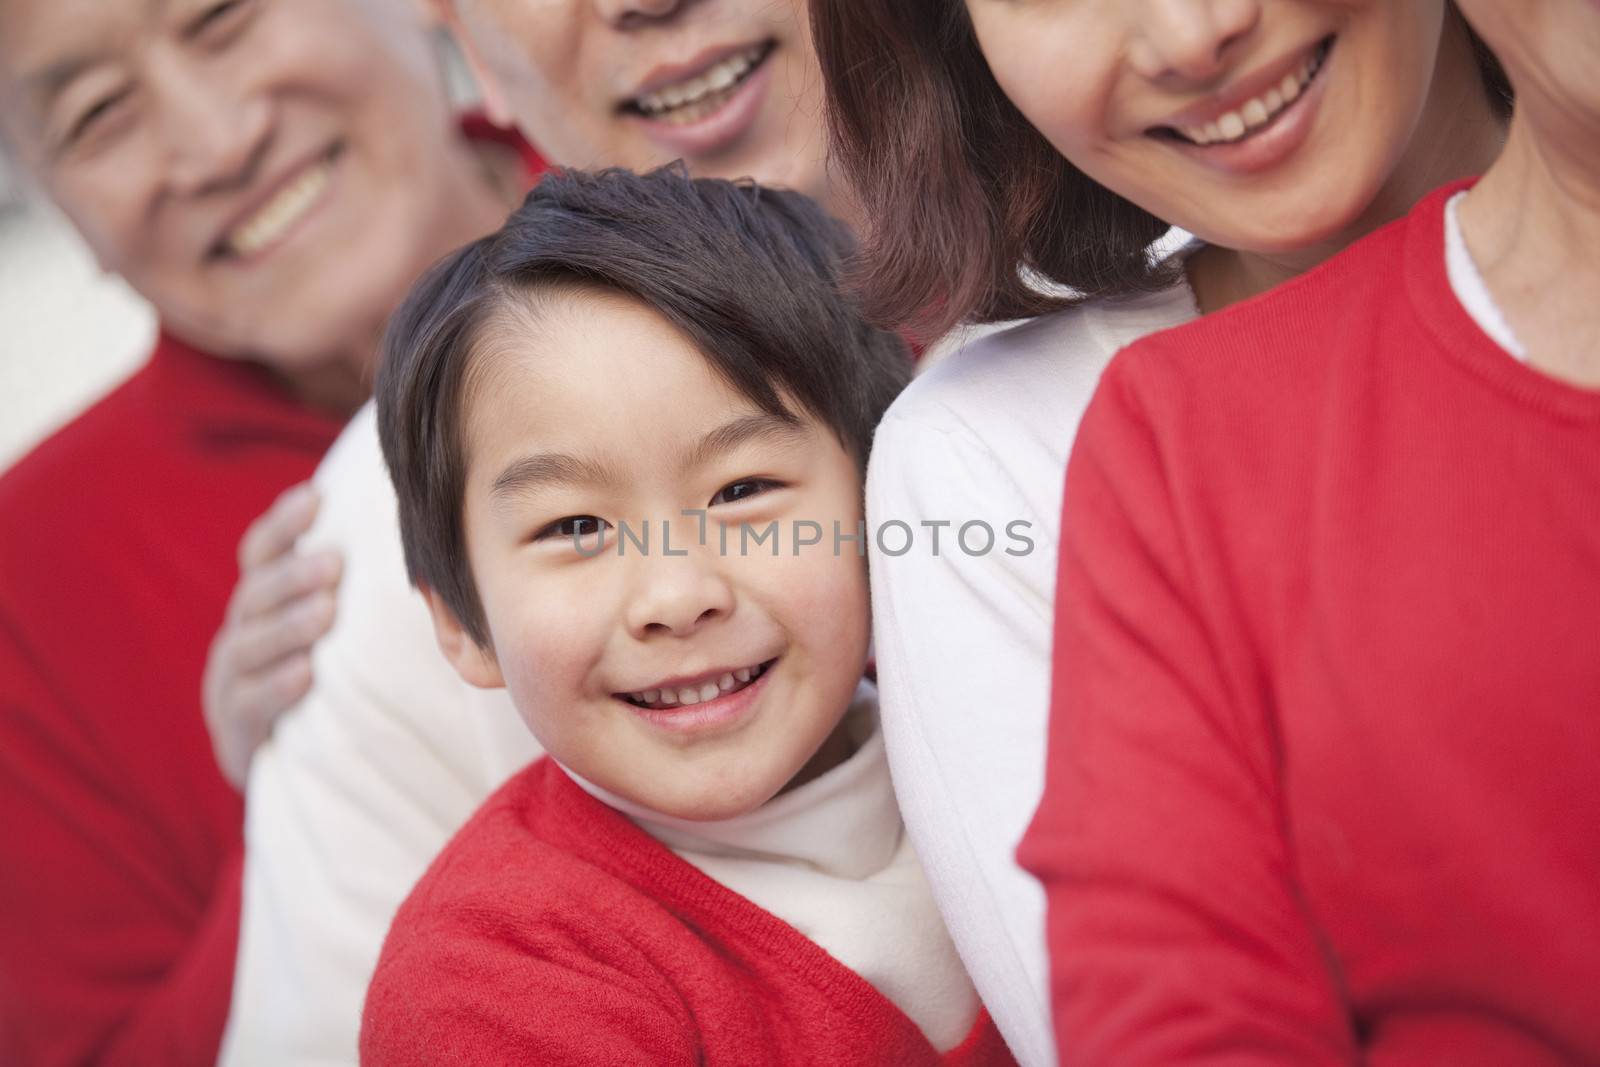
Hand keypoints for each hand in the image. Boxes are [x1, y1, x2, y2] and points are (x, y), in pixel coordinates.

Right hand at [203, 483, 342, 788]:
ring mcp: (229, 681)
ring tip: (326, 614)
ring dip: (288, 627)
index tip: (318, 498)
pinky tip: (306, 674)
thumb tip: (412, 532)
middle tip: (335, 565)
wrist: (291, 762)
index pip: (261, 553)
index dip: (284, 525)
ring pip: (248, 645)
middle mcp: (240, 634)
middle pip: (254, 594)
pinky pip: (249, 703)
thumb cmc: (329, 680)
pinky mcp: (234, 729)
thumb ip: (351, 590)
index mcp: (261, 603)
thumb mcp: (337, 632)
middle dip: (293, 577)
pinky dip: (276, 686)